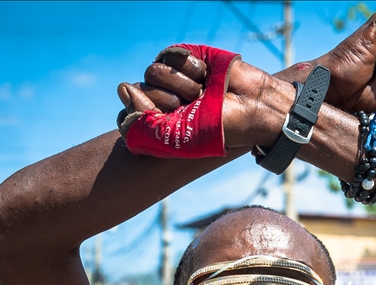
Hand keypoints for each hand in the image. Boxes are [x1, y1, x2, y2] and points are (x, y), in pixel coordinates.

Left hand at [118, 49, 287, 149]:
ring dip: (181, 83)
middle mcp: (161, 101)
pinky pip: (169, 55)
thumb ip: (142, 123)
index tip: (171, 119)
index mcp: (156, 124)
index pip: (126, 112)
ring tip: (202, 92)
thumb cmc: (219, 129)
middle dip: (169, 100)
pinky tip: (204, 75)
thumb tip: (122, 88)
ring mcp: (172, 79)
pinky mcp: (184, 60)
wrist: (254, 106)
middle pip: (139, 89)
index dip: (145, 114)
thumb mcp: (179, 139)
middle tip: (193, 107)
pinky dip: (189, 66)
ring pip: (152, 71)